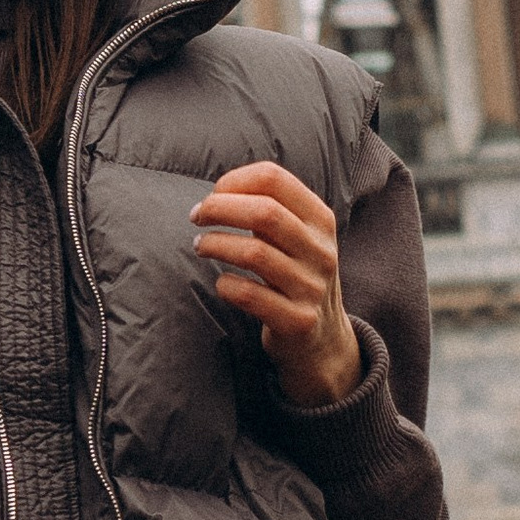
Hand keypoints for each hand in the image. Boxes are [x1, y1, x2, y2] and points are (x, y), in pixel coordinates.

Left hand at [190, 161, 363, 408]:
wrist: (323, 340)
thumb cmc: (295, 275)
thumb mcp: (297, 237)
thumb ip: (269, 209)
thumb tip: (219, 191)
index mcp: (321, 220)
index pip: (275, 179)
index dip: (235, 181)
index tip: (214, 193)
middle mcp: (321, 250)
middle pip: (265, 212)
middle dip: (219, 208)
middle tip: (196, 216)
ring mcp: (312, 287)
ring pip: (254, 253)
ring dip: (215, 244)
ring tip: (201, 245)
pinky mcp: (298, 320)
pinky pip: (250, 295)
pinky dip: (226, 285)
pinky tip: (221, 283)